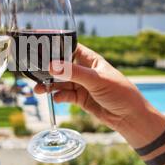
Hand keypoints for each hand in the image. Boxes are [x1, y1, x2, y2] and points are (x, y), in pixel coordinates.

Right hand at [34, 44, 155, 130]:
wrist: (130, 118)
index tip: (39, 48)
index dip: (55, 47)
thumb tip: (52, 66)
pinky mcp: (80, 99)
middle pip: (60, 67)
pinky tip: (57, 99)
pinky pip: (64, 95)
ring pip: (60, 82)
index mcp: (90, 59)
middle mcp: (84, 71)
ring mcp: (81, 85)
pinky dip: (59, 97)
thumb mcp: (96, 80)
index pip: (69, 48)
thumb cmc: (120, 93)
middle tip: (34, 73)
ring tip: (39, 90)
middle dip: (48, 70)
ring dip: (49, 86)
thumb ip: (73, 73)